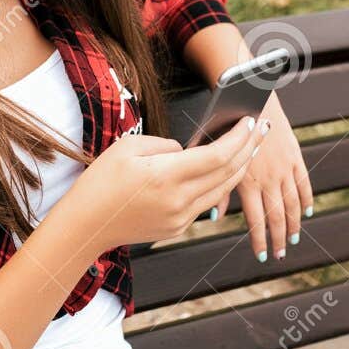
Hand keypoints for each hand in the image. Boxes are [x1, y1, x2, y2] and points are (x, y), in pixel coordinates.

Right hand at [57, 115, 269, 252]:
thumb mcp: (129, 147)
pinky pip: (204, 203)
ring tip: (249, 148)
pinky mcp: (177, 228)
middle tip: (261, 129)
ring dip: (239, 168)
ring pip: (222, 190)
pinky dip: (217, 185)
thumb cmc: (101, 181)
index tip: (251, 121)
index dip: (239, 137)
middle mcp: (178, 200)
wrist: (87, 224)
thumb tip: (188, 150)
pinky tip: (222, 171)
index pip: (217, 155)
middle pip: (228, 173)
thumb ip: (165, 145)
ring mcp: (180, 218)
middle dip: (248, 149)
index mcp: (166, 176)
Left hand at [210, 90, 312, 262]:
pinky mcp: (295, 157)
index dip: (261, 241)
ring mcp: (284, 168)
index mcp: (247, 181)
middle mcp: (268, 178)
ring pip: (293, 204)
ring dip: (295, 224)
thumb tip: (216, 218)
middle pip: (278, 216)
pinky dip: (307, 200)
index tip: (263, 256)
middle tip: (281, 255)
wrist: (250, 99)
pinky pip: (304, 183)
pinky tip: (307, 212)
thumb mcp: (216, 161)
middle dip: (280, 239)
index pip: (256, 220)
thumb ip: (218, 190)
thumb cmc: (226, 129)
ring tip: (294, 239)